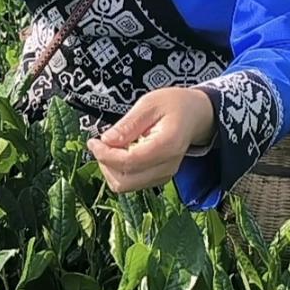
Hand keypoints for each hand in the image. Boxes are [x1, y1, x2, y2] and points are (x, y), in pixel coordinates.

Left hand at [87, 87, 215, 194]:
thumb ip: (128, 124)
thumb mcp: (149, 104)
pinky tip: (121, 152)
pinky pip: (131, 183)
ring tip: (111, 146)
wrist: (195, 115)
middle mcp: (167, 166)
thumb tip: (106, 140)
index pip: (129, 162)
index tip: (94, 141)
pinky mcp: (158, 177)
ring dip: (110, 169)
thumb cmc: (174, 105)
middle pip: (125, 181)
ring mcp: (164, 175)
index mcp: (167, 145)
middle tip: (99, 143)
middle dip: (105, 164)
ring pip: (126, 185)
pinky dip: (119, 171)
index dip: (106, 155)